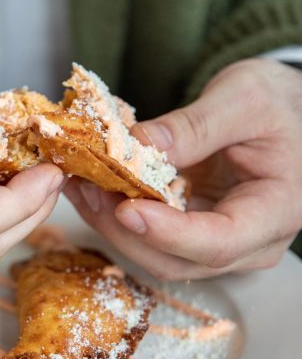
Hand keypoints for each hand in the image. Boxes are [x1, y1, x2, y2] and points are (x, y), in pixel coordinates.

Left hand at [65, 58, 301, 280]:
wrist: (285, 111)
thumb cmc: (278, 103)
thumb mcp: (244, 99)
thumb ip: (196, 126)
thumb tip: (137, 145)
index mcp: (273, 211)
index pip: (218, 242)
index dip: (168, 233)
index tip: (127, 209)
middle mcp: (245, 240)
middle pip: (175, 259)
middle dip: (124, 228)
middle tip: (86, 188)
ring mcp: (214, 236)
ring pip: (154, 252)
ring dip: (110, 223)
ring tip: (78, 183)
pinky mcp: (190, 225)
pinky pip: (148, 232)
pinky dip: (114, 212)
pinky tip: (90, 185)